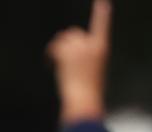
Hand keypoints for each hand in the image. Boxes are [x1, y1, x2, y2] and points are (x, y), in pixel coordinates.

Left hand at [47, 0, 111, 121]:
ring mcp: (78, 48)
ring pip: (63, 39)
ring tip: (59, 64)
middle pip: (75, 32)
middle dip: (68, 42)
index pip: (101, 25)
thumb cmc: (90, 93)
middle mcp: (91, 44)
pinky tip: (50, 64)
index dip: (101, 13)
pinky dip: (51, 54)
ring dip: (60, 49)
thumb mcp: (93, 72)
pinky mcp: (66, 54)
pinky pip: (55, 46)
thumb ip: (85, 58)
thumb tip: (67, 52)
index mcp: (102, 49)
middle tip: (64, 57)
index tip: (102, 2)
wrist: (84, 101)